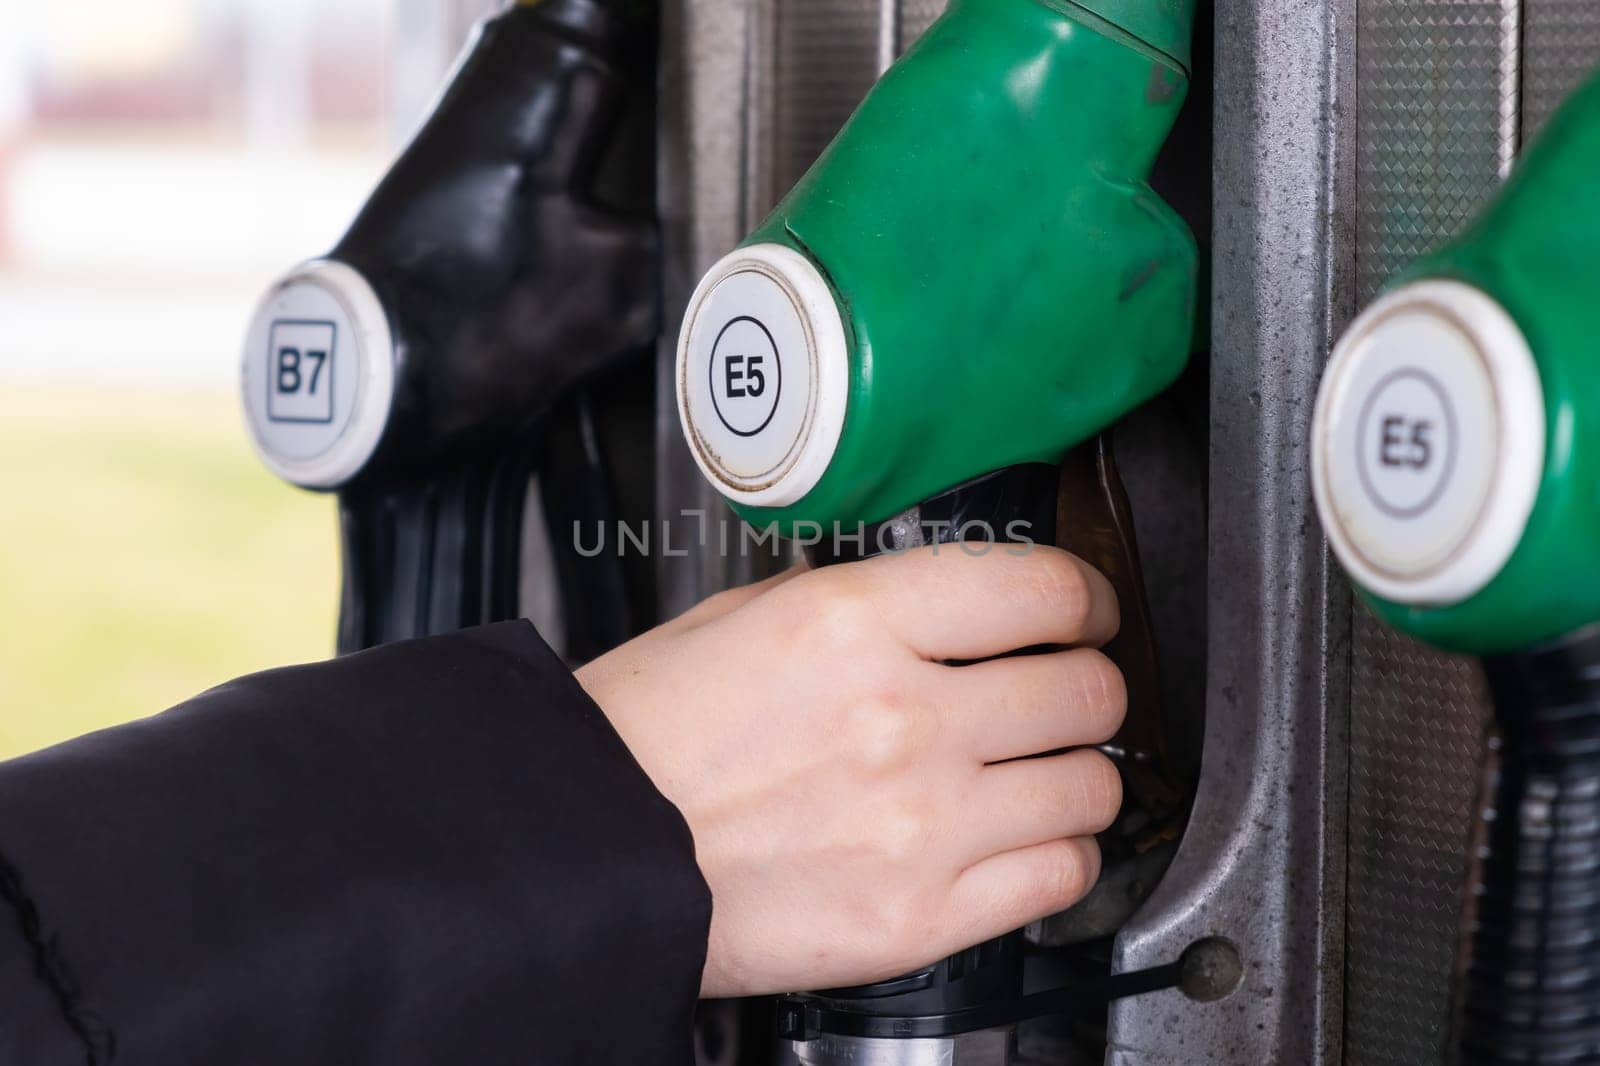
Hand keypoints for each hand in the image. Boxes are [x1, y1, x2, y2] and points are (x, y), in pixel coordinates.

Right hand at [576, 545, 1125, 998]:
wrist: (581, 856)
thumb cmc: (642, 739)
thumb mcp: (738, 619)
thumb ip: (857, 602)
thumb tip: (935, 601)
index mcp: (854, 623)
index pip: (1042, 588)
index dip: (1085, 597)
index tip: (1084, 611)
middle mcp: (902, 717)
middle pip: (1086, 687)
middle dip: (1088, 682)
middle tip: (1067, 690)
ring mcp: (920, 823)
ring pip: (1090, 785)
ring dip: (1079, 773)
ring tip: (1042, 772)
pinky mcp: (920, 917)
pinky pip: (1062, 876)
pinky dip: (1063, 854)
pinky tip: (1027, 839)